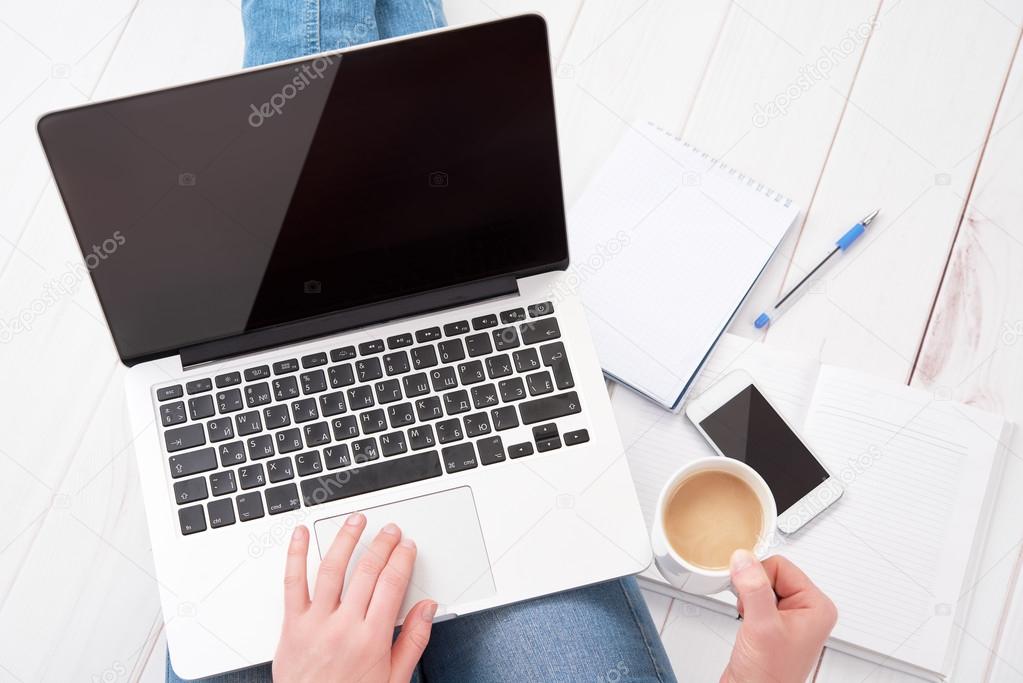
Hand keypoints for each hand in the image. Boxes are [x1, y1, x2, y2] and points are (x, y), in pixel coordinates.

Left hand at [273, 514, 436, 682]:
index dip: (402, 559)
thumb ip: (413, 640)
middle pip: (368, 572)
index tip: (407, 547)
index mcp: (372, 638)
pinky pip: (293, 583)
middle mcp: (344, 626)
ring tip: (356, 521)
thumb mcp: (394, 679)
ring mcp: (316, 623)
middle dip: (382, 545)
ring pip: (333, 569)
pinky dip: (296, 555)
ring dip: (346, 539)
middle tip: (390, 531)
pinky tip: (301, 535)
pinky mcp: (292, 625)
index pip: (392, 584)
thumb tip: (428, 609)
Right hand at [721, 550, 836, 682]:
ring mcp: (789, 617)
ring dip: (748, 599)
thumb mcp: (762, 626)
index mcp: (817, 606)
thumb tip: (744, 558)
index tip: (752, 599)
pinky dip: (745, 607)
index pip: (781, 565)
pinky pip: (755, 598)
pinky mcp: (773, 622)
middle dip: (753, 590)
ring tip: (752, 624)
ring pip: (760, 584)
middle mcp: (806, 610)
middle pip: (770, 573)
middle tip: (753, 615)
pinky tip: (748, 625)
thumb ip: (754, 589)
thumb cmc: (768, 676)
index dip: (759, 579)